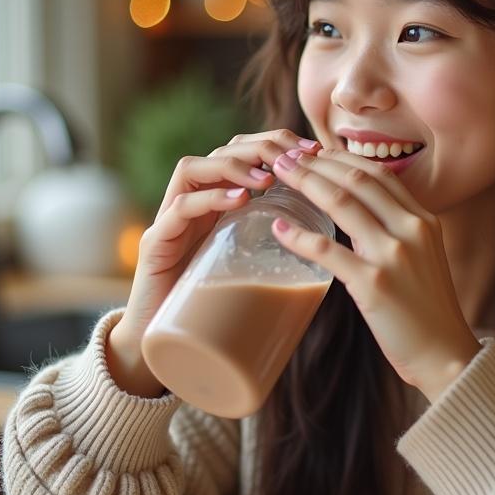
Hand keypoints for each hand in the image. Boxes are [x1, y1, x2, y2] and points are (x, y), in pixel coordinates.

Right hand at [108, 129, 320, 394]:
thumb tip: (341, 249)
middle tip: (296, 158)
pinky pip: (178, 209)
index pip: (244, 151)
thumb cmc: (216, 309)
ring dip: (234, 166)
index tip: (314, 150)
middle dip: (260, 146)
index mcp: (219, 205)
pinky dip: (209, 199)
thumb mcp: (253, 269)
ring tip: (269, 178)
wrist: (163, 351)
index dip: (278, 142)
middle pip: (221, 151)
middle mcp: (192, 204)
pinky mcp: (154, 246)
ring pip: (193, 169)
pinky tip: (239, 201)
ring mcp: (169, 222)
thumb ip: (281, 252)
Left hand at [269, 147, 480, 402]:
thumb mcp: (423, 257)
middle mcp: (411, 229)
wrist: (445, 353)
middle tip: (287, 156)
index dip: (342, 158)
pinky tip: (279, 227)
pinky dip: (299, 236)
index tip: (314, 153)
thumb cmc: (428, 309)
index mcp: (423, 220)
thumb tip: (354, 212)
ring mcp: (393, 255)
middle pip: (356, 179)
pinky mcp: (374, 284)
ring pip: (342, 203)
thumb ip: (395, 231)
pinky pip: (327, 250)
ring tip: (278, 174)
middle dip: (318, 163)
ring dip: (305, 183)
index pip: (378, 174)